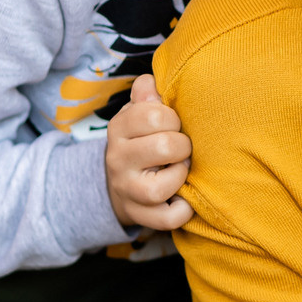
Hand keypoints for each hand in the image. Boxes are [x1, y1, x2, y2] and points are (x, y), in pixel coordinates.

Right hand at [104, 75, 193, 230]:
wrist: (116, 183)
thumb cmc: (138, 141)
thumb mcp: (135, 113)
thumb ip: (145, 95)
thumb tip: (150, 83)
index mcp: (119, 129)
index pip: (152, 114)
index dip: (172, 118)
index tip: (173, 125)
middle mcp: (118, 160)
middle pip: (163, 147)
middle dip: (182, 146)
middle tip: (181, 148)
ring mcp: (127, 190)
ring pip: (159, 188)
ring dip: (180, 176)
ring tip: (181, 169)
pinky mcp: (139, 215)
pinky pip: (166, 218)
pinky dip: (182, 211)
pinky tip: (184, 198)